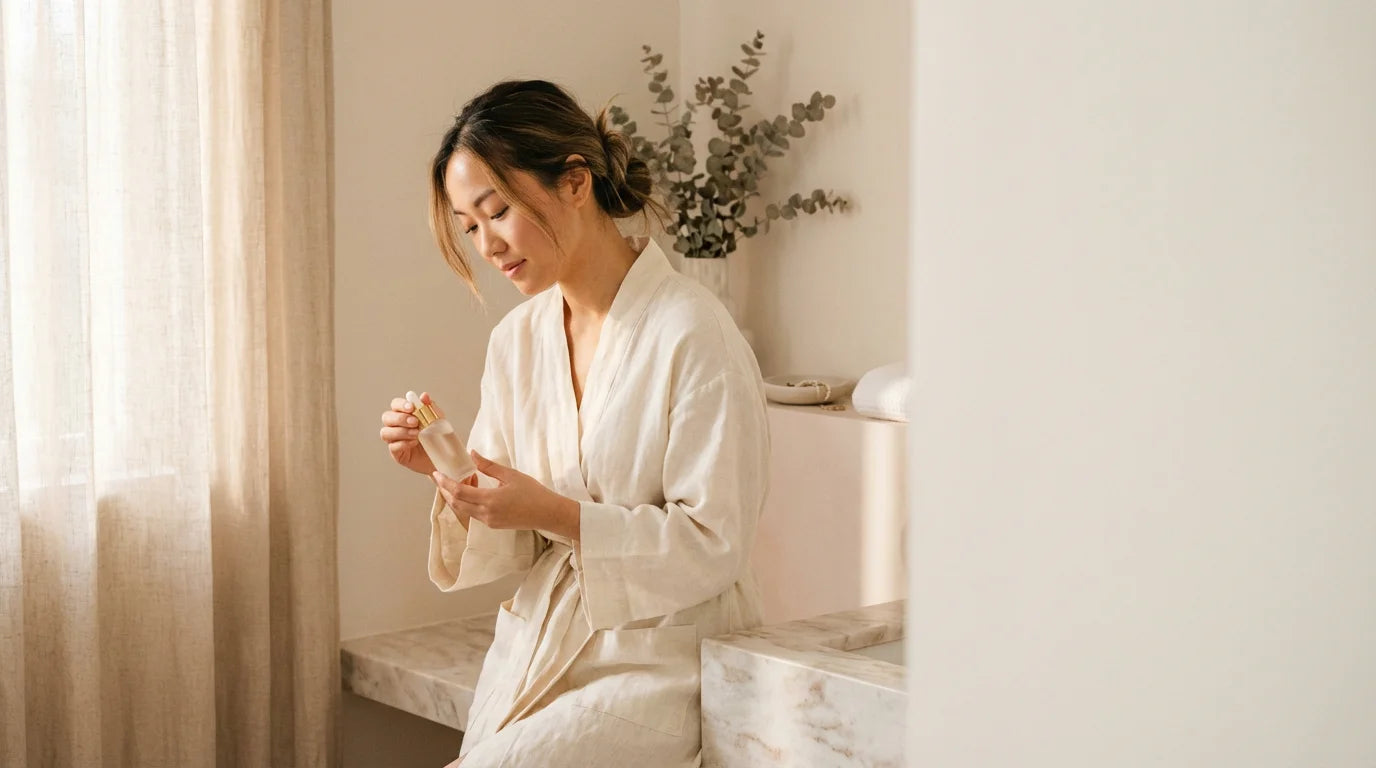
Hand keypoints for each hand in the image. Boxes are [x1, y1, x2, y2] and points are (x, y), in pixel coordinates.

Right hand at [379, 391, 438, 476]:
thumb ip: (430, 408)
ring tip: (416, 434)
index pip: (395, 405)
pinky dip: (403, 443)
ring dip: (401, 431)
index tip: (411, 407)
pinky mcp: (397, 453)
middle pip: (386, 417)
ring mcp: (394, 440)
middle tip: (415, 422)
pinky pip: (393, 447)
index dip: (400, 404)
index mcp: (404, 414)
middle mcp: (396, 426)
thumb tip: (424, 396)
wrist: (443, 457)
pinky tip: (414, 443)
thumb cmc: (437, 437)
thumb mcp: (437, 420)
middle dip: (400, 418)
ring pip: (386, 432)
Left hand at [431, 450, 580, 539]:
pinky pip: (473, 513)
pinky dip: (467, 502)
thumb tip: (472, 453)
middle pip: (456, 503)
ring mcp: (489, 521)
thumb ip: (488, 465)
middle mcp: (486, 514)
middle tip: (439, 477)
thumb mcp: (510, 474)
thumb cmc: (532, 492)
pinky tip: (472, 490)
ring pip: (463, 510)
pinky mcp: (493, 525)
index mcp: (490, 500)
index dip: (444, 483)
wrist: (547, 513)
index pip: (458, 492)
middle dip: (444, 490)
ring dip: (456, 496)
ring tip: (459, 480)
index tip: (436, 473)